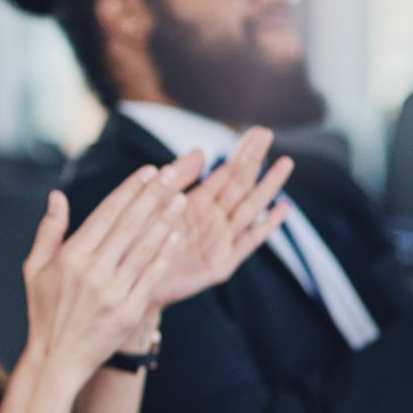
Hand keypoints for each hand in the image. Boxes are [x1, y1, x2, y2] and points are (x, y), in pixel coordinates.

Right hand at [20, 165, 184, 383]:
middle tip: (173, 173)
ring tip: (181, 198)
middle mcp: (91, 272)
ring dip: (165, 220)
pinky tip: (176, 236)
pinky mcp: (128, 311)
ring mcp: (112, 292)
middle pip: (129, 225)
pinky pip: (151, 276)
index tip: (148, 171)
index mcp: (69, 257)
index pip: (106, 214)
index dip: (129, 190)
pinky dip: (164, 254)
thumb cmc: (44, 311)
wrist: (56, 359)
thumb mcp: (35, 269)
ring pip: (144, 247)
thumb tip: (57, 196)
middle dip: (153, 195)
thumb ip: (49, 231)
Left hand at [151, 130, 293, 307]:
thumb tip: (200, 150)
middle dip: (255, 161)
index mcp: (197, 204)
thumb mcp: (156, 205)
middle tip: (269, 134)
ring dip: (268, 187)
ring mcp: (220, 241)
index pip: (226, 174)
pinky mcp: (221, 263)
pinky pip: (248, 242)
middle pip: (240, 185)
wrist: (128, 281)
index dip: (243, 153)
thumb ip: (177, 180)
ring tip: (284, 164)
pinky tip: (282, 209)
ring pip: (250, 208)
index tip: (259, 131)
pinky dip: (266, 226)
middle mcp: (213, 220)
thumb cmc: (138, 243)